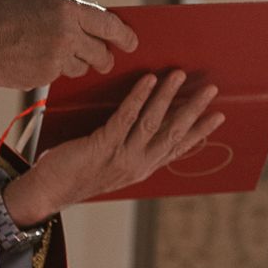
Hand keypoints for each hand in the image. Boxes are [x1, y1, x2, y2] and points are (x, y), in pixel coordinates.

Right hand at [0, 0, 138, 88]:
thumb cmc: (1, 13)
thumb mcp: (38, 1)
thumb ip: (66, 13)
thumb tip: (93, 27)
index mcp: (66, 8)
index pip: (108, 24)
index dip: (124, 36)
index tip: (132, 43)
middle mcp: (66, 33)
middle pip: (100, 52)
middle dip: (104, 58)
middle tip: (104, 60)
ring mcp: (55, 58)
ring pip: (80, 68)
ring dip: (74, 64)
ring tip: (52, 53)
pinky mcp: (42, 77)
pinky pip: (58, 77)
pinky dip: (51, 71)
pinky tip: (32, 60)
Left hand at [3, 70, 220, 223]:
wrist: (48, 192)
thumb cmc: (76, 173)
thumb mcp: (111, 164)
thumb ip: (129, 147)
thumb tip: (144, 118)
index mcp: (143, 168)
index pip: (178, 148)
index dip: (200, 132)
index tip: (219, 115)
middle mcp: (139, 164)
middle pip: (173, 133)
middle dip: (194, 109)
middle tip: (211, 89)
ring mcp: (122, 156)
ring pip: (153, 122)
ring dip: (169, 96)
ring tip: (180, 75)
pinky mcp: (103, 146)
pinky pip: (126, 117)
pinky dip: (139, 96)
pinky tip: (149, 80)